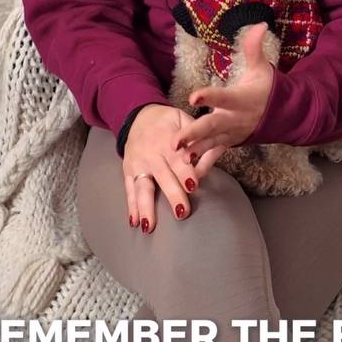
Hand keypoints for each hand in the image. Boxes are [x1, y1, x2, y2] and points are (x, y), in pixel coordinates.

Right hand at [123, 104, 221, 233]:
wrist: (138, 116)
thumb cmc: (167, 121)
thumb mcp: (183, 118)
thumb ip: (196, 135)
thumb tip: (213, 151)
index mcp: (166, 140)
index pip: (178, 158)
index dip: (185, 172)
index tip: (193, 185)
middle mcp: (151, 154)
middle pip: (163, 176)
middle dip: (172, 194)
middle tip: (182, 211)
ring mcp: (138, 165)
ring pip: (143, 187)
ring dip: (146, 207)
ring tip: (150, 226)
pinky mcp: (128, 172)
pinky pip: (129, 190)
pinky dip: (131, 207)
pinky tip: (134, 222)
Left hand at [174, 23, 274, 156]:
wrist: (282, 116)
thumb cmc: (267, 89)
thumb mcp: (261, 68)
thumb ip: (254, 48)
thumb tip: (259, 24)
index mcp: (241, 99)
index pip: (223, 97)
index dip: (209, 97)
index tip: (193, 97)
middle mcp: (235, 119)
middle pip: (213, 126)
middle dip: (194, 133)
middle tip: (176, 140)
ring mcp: (232, 134)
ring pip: (211, 143)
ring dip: (195, 150)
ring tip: (178, 157)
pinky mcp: (229, 143)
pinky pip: (215, 154)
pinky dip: (203, 163)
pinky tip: (188, 172)